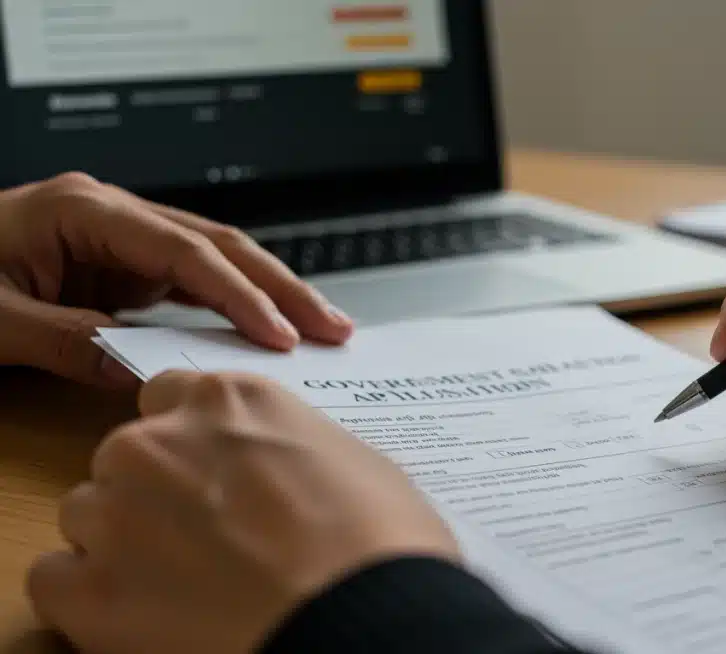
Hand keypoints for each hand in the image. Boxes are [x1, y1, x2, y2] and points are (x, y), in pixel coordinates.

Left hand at [0, 173, 353, 387]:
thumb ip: (70, 343)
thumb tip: (143, 376)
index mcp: (83, 210)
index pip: (184, 252)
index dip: (238, 294)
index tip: (278, 335)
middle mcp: (112, 218)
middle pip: (218, 246)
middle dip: (280, 287)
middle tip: (334, 326)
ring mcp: (120, 242)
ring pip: (214, 263)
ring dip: (267, 296)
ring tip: (320, 329)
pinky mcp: (120, 269)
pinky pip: (190, 287)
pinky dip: (232, 310)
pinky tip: (265, 333)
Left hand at [26, 371, 457, 653]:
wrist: (364, 618)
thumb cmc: (380, 542)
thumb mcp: (352, 460)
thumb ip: (287, 448)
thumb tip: (279, 472)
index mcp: (230, 400)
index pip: (169, 397)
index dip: (190, 441)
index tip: (212, 475)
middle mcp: (159, 441)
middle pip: (124, 457)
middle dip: (154, 493)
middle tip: (207, 539)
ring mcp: (116, 512)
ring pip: (87, 515)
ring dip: (122, 543)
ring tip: (184, 585)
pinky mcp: (88, 589)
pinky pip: (55, 579)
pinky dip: (90, 598)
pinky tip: (145, 614)